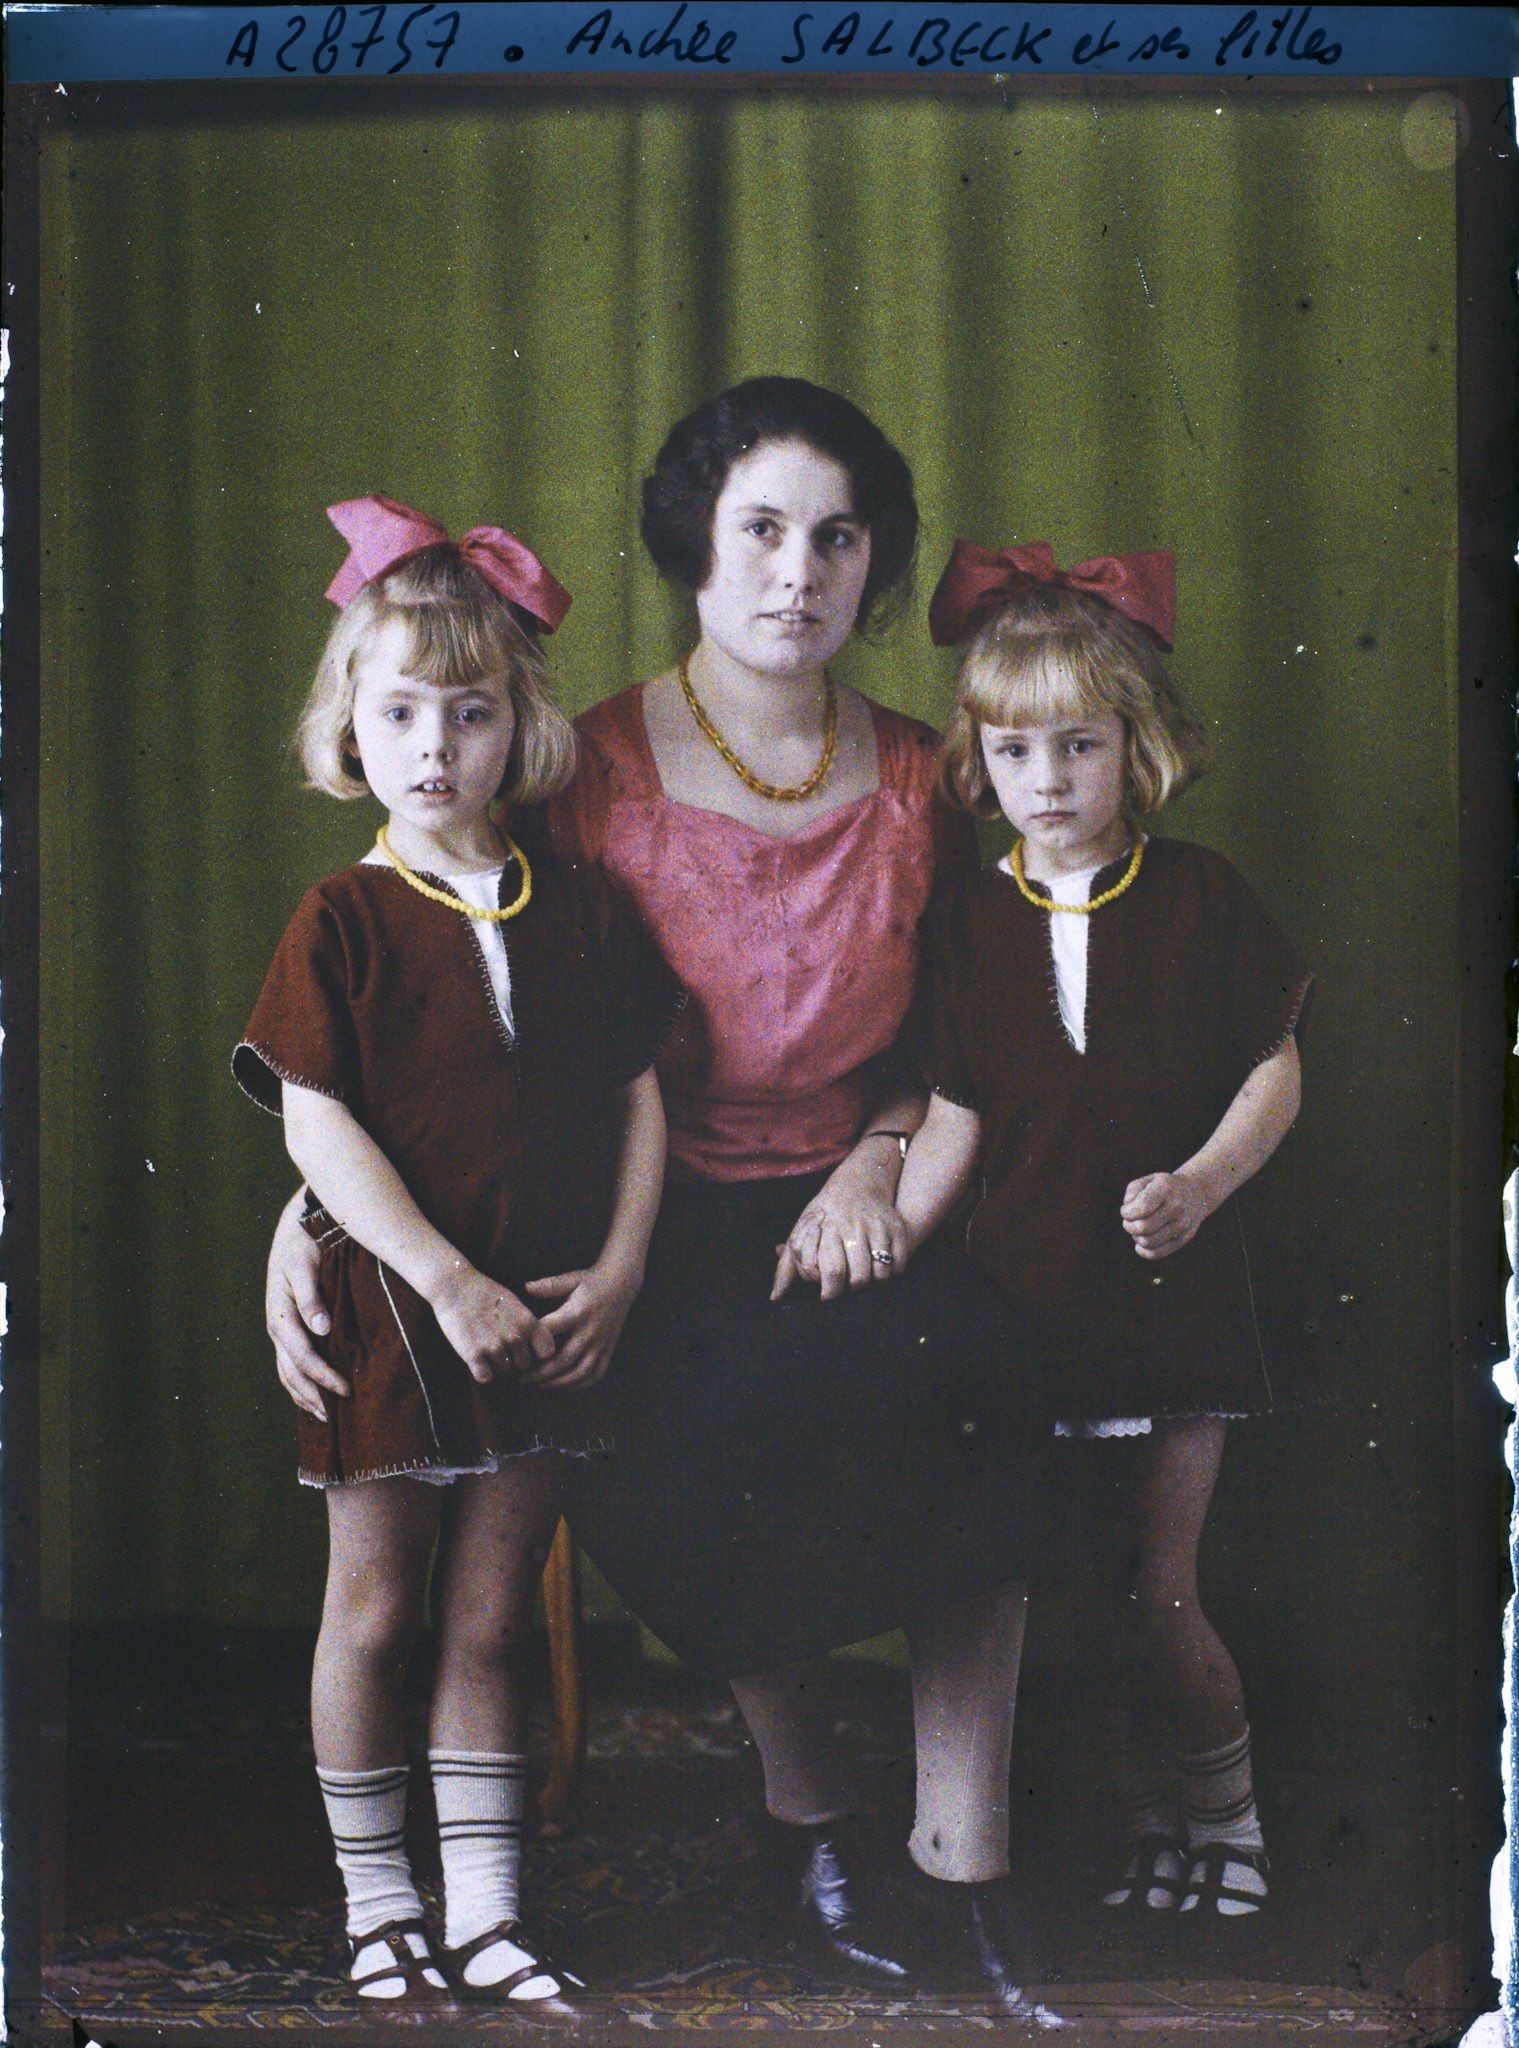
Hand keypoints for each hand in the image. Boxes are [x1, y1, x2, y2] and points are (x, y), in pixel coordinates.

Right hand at [266, 1191, 347, 1419]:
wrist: (298, 1223)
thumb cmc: (303, 1242)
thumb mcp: (304, 1264)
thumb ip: (310, 1297)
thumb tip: (320, 1329)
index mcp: (280, 1312)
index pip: (300, 1355)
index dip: (321, 1376)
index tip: (345, 1389)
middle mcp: (277, 1324)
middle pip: (289, 1371)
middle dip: (310, 1395)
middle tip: (334, 1415)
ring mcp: (280, 1326)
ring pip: (286, 1370)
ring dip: (303, 1394)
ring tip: (324, 1415)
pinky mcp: (288, 1324)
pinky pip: (290, 1360)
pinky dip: (300, 1380)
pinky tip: (314, 1392)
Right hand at [428, 1264, 554, 1382]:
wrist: (454, 1286)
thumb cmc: (485, 1293)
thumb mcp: (514, 1303)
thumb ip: (527, 1323)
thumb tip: (538, 1344)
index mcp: (527, 1321)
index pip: (546, 1351)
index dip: (536, 1352)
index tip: (526, 1348)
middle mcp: (515, 1336)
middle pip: (523, 1365)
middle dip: (513, 1360)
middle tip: (498, 1349)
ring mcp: (495, 1346)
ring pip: (504, 1372)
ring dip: (495, 1366)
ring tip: (485, 1349)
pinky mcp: (474, 1355)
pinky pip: (485, 1378)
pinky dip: (481, 1373)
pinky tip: (476, 1360)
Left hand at [521, 1257, 642, 1389]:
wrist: (622, 1283)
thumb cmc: (591, 1281)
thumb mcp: (570, 1279)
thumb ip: (549, 1285)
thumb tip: (526, 1287)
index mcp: (578, 1312)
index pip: (551, 1330)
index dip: (533, 1342)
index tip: (517, 1350)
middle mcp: (590, 1331)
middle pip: (564, 1360)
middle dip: (541, 1373)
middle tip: (522, 1379)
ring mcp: (601, 1344)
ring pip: (580, 1373)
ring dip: (558, 1383)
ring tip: (540, 1385)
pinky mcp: (608, 1350)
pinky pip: (596, 1375)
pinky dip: (580, 1385)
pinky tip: (564, 1386)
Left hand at [771, 1186, 909, 1300]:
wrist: (858, 1184)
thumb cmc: (824, 1216)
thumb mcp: (801, 1234)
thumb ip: (787, 1267)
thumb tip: (776, 1298)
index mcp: (827, 1229)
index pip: (830, 1272)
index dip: (830, 1292)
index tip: (828, 1295)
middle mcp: (853, 1227)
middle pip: (858, 1278)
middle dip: (852, 1291)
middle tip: (848, 1288)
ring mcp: (877, 1227)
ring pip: (881, 1274)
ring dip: (874, 1283)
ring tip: (865, 1278)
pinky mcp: (896, 1228)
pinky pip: (899, 1264)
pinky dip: (893, 1273)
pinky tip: (882, 1269)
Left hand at [1121, 1171, 1211, 1259]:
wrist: (1196, 1193)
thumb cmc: (1163, 1187)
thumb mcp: (1146, 1180)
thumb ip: (1132, 1194)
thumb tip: (1129, 1215)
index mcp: (1165, 1189)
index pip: (1142, 1208)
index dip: (1127, 1212)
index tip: (1126, 1210)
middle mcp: (1176, 1207)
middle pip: (1143, 1227)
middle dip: (1129, 1225)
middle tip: (1129, 1220)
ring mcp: (1182, 1225)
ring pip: (1148, 1242)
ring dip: (1136, 1237)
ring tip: (1138, 1228)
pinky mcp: (1183, 1239)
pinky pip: (1157, 1253)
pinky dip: (1143, 1251)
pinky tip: (1140, 1243)